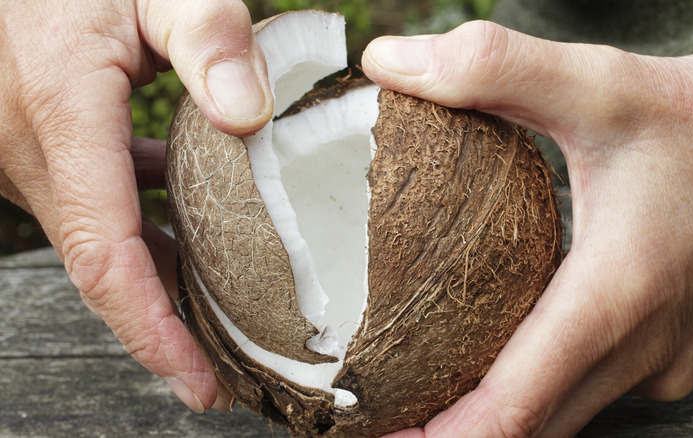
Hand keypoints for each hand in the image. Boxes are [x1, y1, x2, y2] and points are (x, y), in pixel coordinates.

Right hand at [0, 0, 272, 411]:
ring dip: (162, 288)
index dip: (152, 331)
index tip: (200, 384)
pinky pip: (98, 214)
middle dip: (168, 332)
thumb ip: (208, 36)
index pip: (104, 255)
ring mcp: (29, 157)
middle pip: (107, 271)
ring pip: (104, 248)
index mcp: (61, 115)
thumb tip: (250, 115)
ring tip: (228, 317)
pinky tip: (199, 235)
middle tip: (234, 375)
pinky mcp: (41, 151)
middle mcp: (32, 153)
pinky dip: (149, 238)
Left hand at [363, 21, 692, 436]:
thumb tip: (391, 63)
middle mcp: (637, 352)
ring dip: (484, 413)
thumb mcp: (602, 83)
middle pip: (522, 428)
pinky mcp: (663, 356)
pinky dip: (529, 386)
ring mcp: (655, 363)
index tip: (377, 434)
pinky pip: (581, 392)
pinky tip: (490, 349)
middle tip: (375, 405)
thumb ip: (492, 69)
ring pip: (553, 417)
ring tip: (417, 382)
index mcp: (613, 299)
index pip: (510, 411)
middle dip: (444, 430)